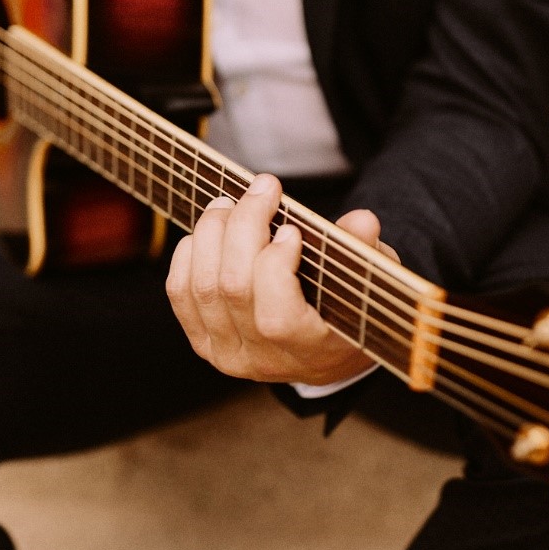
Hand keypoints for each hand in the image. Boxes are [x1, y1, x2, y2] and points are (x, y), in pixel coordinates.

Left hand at [166, 173, 394, 385]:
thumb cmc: (348, 309)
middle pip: (233, 288)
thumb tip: (361, 221)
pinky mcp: (203, 342)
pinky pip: (180, 292)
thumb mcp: (368, 283)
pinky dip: (189, 253)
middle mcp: (263, 360)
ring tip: (230, 203)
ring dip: (211, 233)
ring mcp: (228, 354)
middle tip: (262, 189)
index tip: (291, 229)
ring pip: (202, 286)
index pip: (275, 317)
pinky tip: (208, 231)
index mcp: (310, 351)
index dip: (274, 266)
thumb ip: (364, 252)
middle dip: (244, 226)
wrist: (322, 355)